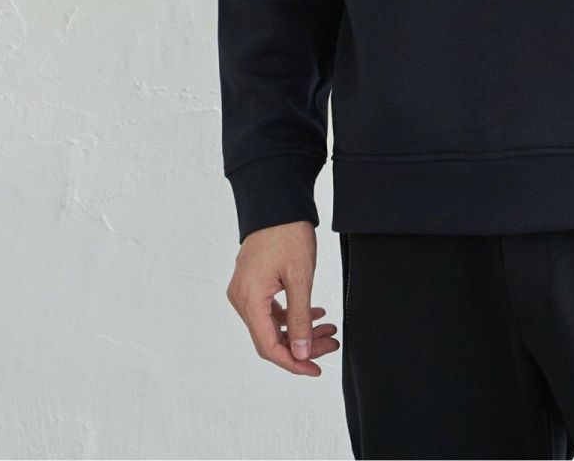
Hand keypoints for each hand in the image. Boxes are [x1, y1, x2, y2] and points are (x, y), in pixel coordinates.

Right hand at [226, 220, 339, 375]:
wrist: (277, 202)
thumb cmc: (288, 234)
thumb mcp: (300, 278)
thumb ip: (299, 318)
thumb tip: (301, 352)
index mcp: (249, 300)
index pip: (268, 346)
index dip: (293, 362)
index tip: (316, 369)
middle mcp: (241, 299)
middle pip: (270, 337)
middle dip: (302, 345)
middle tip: (332, 343)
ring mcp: (244, 291)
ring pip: (272, 324)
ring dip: (299, 330)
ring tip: (329, 329)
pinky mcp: (251, 283)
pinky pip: (269, 310)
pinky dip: (291, 315)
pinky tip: (315, 312)